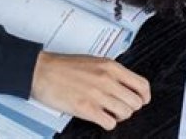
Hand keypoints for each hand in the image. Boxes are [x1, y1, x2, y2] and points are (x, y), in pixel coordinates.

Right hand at [31, 51, 149, 130]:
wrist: (41, 71)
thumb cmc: (62, 66)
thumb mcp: (93, 61)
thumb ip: (110, 72)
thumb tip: (125, 85)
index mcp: (110, 66)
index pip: (142, 85)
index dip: (144, 96)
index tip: (141, 100)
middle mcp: (107, 80)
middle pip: (136, 102)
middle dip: (129, 107)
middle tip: (118, 106)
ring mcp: (98, 95)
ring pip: (125, 114)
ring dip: (118, 116)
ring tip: (107, 112)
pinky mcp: (87, 109)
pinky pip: (110, 123)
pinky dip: (107, 123)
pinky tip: (99, 117)